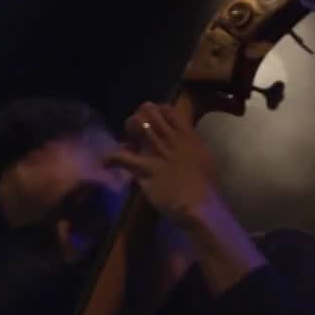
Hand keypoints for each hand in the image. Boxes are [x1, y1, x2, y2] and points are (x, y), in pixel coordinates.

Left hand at [104, 102, 232, 229]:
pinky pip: (121, 156)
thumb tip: (184, 142)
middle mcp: (170, 137)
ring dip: (127, 133)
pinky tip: (107, 163)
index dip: (156, 111)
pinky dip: (111, 158)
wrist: (200, 204)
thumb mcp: (204, 157)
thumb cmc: (207, 186)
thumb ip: (191, 145)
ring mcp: (155, 151)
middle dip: (139, 119)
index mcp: (186, 134)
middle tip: (135, 132)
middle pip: (147, 112)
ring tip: (127, 145)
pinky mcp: (144, 168)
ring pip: (134, 125)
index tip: (152, 121)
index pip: (166, 109)